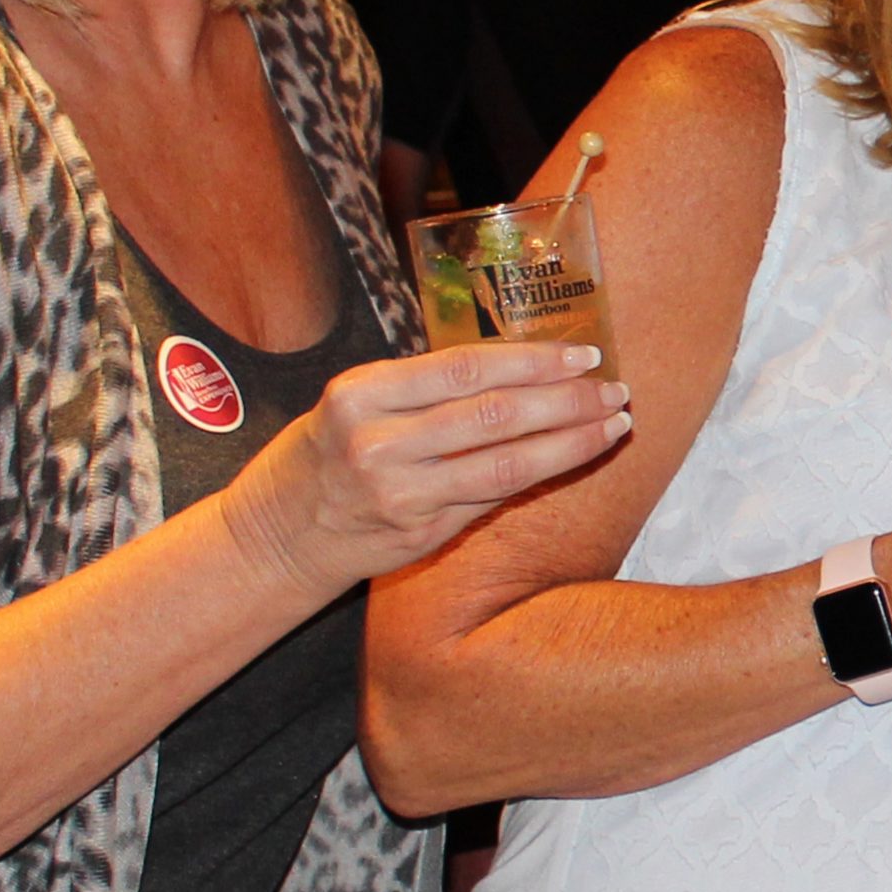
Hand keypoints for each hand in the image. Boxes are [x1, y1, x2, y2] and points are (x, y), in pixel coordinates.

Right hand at [226, 339, 631, 597]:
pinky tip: (575, 459)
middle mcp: (378, 443)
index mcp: (361, 394)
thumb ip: (424, 388)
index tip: (584, 356)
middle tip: (615, 389)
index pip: (466, 368)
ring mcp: (401, 495)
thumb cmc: (323, 456)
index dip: (533, 361)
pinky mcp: (420, 535)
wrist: (276, 536)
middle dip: (567, 400)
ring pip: (507, 464)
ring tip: (614, 424)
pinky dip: (541, 476)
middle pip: (496, 415)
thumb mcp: (354, 403)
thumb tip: (520, 366)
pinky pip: (494, 498)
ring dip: (571, 443)